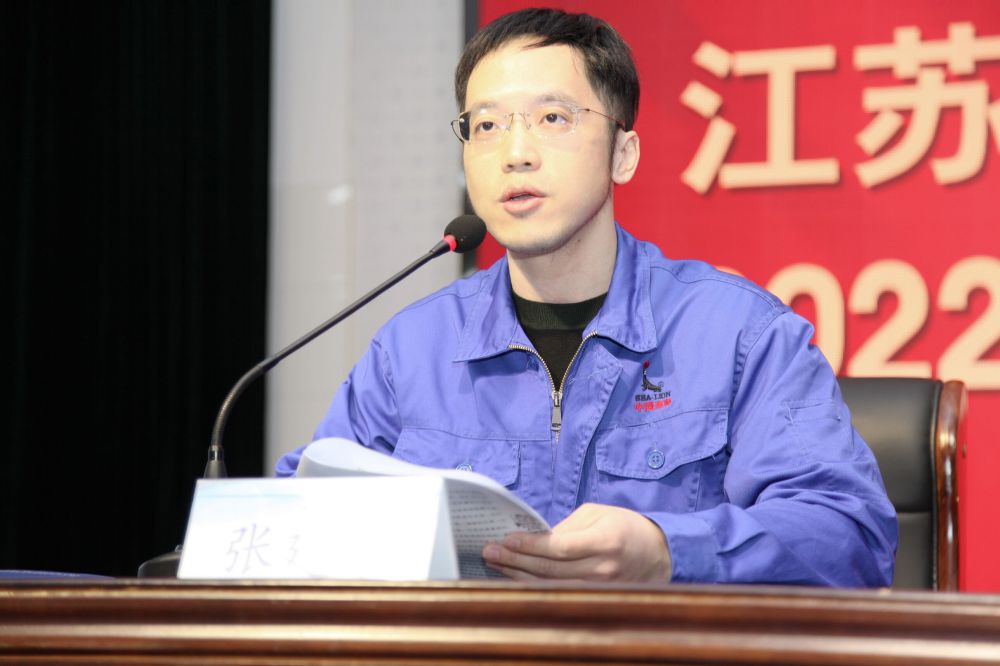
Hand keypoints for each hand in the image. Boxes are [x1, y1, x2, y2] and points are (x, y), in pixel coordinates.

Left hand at [482, 503, 670, 581]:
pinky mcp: (597, 597)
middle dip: (515, 561)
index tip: (506, 540)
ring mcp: (601, 588)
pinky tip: (516, 579)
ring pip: (552, 586)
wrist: (660, 554)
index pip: (559, 548)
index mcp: (604, 541)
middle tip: (489, 552)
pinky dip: (535, 587)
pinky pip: (560, 594)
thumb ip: (566, 528)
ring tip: (495, 565)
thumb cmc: (626, 526)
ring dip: (519, 576)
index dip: (530, 546)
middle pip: (550, 570)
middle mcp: (603, 568)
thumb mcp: (598, 514)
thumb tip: (535, 540)